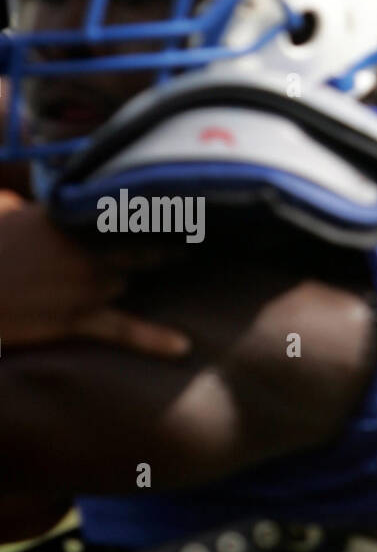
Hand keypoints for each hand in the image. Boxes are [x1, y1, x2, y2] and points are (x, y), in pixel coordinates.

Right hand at [0, 192, 190, 357]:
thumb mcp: (2, 211)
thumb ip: (24, 207)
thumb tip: (25, 206)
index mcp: (64, 219)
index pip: (119, 212)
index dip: (144, 212)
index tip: (172, 205)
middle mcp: (83, 249)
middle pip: (131, 249)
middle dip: (145, 247)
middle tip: (175, 243)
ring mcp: (84, 285)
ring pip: (121, 283)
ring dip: (112, 282)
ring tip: (82, 279)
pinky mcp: (77, 318)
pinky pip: (126, 329)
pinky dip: (155, 339)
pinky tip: (183, 346)